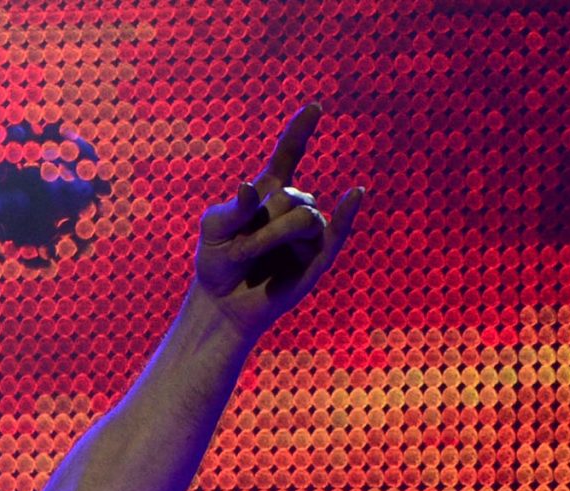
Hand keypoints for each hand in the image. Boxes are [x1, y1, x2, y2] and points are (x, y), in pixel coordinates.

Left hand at [191, 104, 363, 338]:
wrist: (224, 305)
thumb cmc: (218, 263)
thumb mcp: (214, 231)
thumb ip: (233, 208)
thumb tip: (251, 187)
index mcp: (269, 192)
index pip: (288, 155)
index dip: (300, 131)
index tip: (315, 107)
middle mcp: (294, 206)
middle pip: (291, 196)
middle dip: (261, 225)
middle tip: (239, 251)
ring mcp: (310, 231)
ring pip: (305, 217)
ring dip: (272, 239)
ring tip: (255, 260)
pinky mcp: (320, 256)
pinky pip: (337, 232)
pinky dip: (347, 213)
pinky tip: (355, 193)